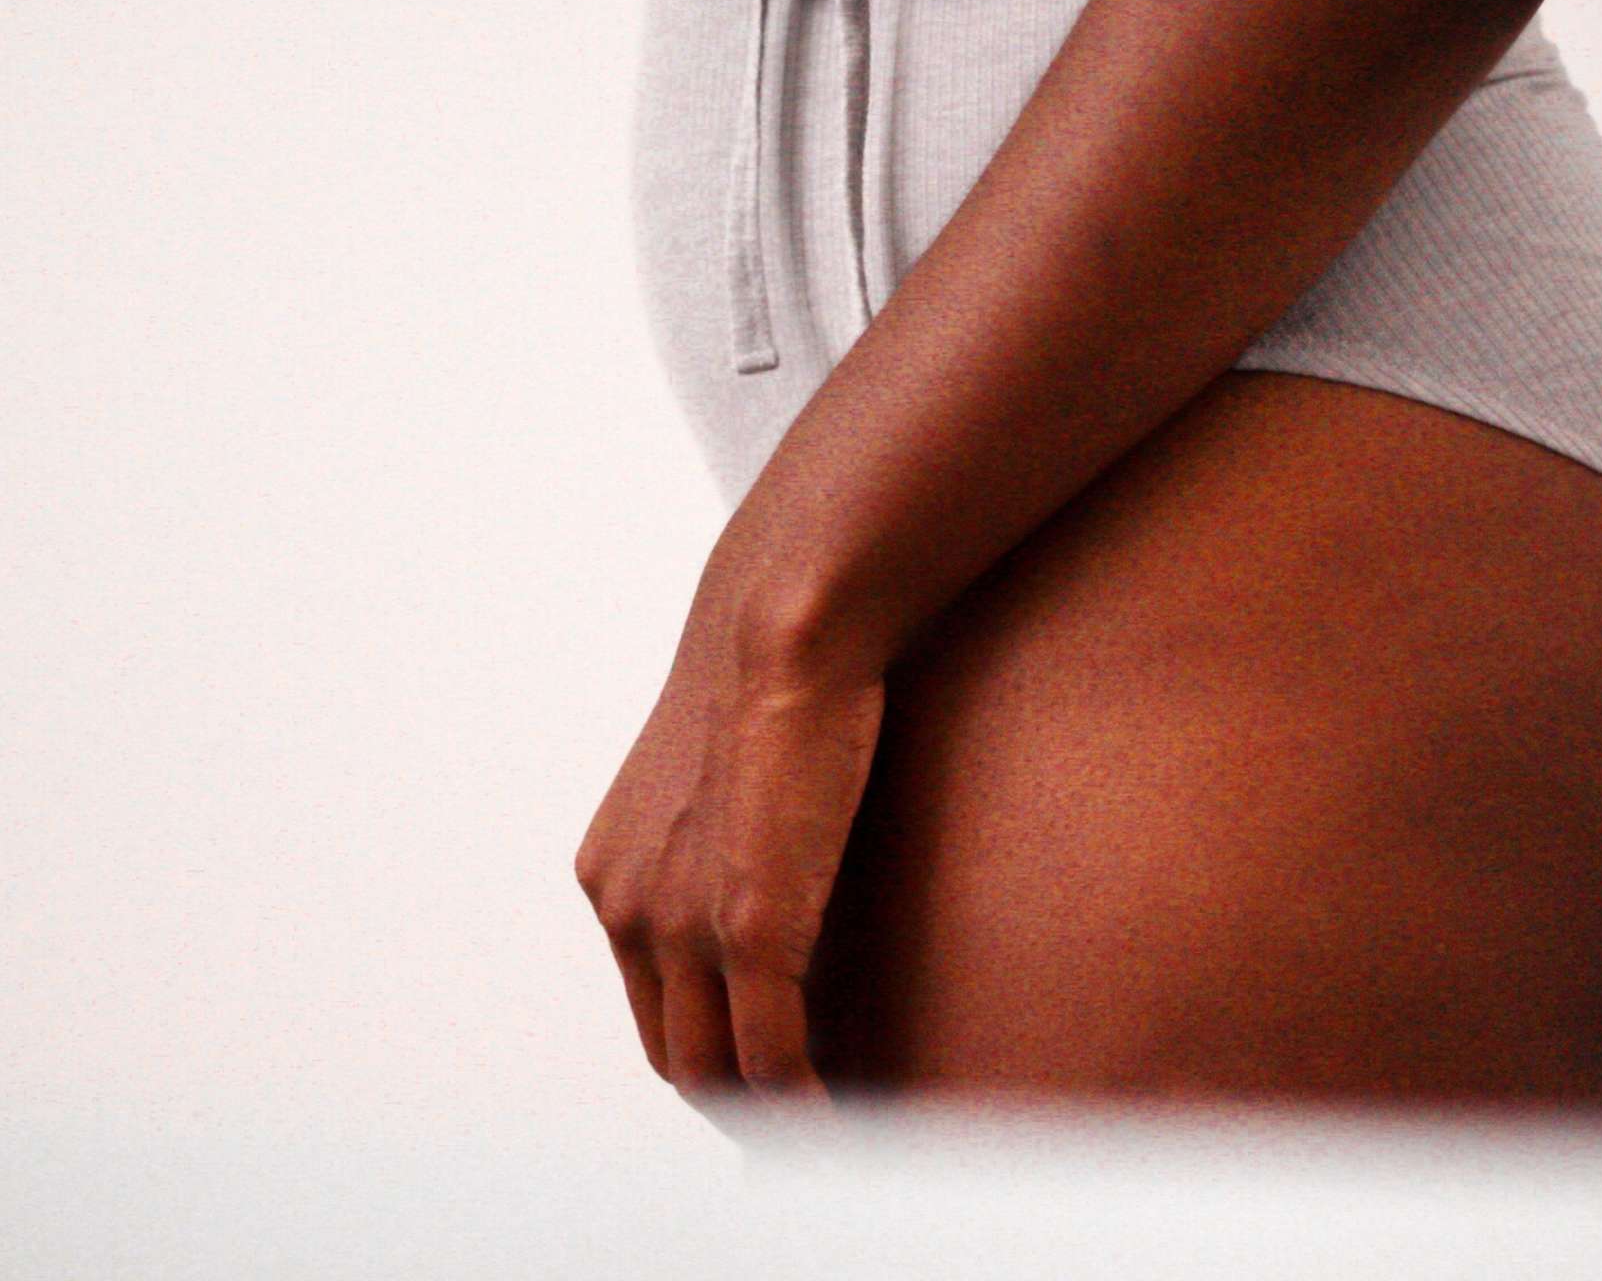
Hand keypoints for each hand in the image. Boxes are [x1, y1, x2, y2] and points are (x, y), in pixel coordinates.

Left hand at [574, 585, 884, 1134]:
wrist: (782, 623)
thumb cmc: (771, 674)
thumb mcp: (721, 770)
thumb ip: (723, 836)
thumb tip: (775, 866)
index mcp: (610, 873)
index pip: (652, 1002)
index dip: (709, 1047)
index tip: (765, 1066)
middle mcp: (625, 908)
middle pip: (673, 1053)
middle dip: (733, 1100)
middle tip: (800, 1118)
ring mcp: (679, 925)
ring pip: (714, 1073)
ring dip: (769, 1116)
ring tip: (826, 1129)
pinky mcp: (748, 929)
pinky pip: (771, 1058)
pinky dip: (805, 1104)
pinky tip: (841, 1114)